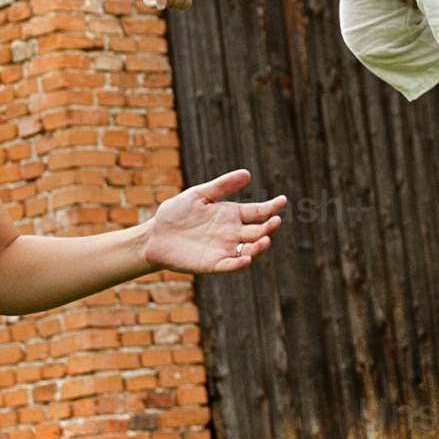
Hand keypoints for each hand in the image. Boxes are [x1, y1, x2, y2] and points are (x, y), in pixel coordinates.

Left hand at [139, 168, 285, 275]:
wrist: (155, 235)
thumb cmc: (176, 213)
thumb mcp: (199, 194)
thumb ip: (222, 186)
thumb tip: (247, 173)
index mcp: (231, 215)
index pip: (257, 212)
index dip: (271, 207)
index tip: (282, 201)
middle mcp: (232, 233)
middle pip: (257, 231)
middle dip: (268, 227)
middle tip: (275, 221)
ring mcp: (224, 249)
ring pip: (249, 250)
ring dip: (259, 247)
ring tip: (265, 239)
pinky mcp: (213, 264)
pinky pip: (230, 265)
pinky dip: (240, 263)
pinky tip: (246, 258)